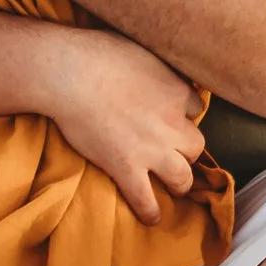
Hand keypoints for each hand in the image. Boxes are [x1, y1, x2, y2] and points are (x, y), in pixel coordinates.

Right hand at [38, 32, 208, 222]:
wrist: (69, 72)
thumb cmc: (97, 52)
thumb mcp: (140, 48)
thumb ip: (155, 65)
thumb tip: (153, 68)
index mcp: (176, 91)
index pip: (196, 109)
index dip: (184, 115)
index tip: (173, 117)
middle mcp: (172, 123)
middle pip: (196, 145)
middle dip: (187, 150)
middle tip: (174, 152)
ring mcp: (151, 149)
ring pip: (182, 177)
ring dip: (179, 183)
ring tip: (173, 186)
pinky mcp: (126, 168)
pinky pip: (146, 199)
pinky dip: (149, 211)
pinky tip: (150, 217)